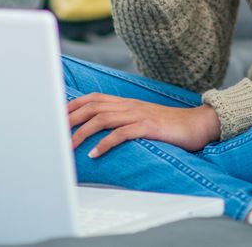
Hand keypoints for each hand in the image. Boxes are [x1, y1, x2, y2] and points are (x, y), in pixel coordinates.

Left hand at [67, 93, 220, 157]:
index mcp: (127, 102)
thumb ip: (125, 120)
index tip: (57, 116)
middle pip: (92, 106)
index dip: (73, 105)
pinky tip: (95, 154)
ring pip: (102, 119)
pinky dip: (105, 143)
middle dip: (70, 118)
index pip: (94, 98)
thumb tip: (104, 131)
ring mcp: (138, 115)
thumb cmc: (169, 126)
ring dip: (82, 133)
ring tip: (69, 147)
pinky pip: (121, 133)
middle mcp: (129, 105)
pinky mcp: (148, 127)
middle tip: (54, 132)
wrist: (197, 124)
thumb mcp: (143, 118)